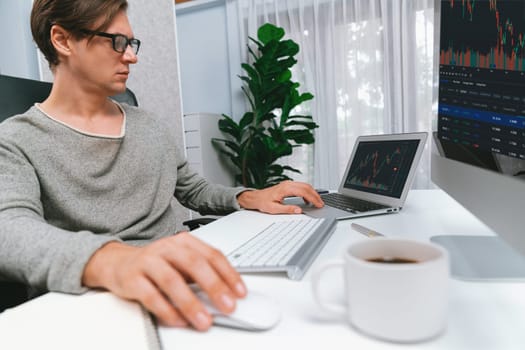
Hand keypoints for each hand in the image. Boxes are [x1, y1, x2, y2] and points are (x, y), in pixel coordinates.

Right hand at [82, 233, 246, 330]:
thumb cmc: (156, 263)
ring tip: (204, 320)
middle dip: (214, 287)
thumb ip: (202, 274)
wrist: (117, 262)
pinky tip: (178, 320)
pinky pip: (151, 296)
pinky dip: (167, 310)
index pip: (212, 255)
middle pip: (194, 264)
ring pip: (172, 281)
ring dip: (191, 303)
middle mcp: (167, 248)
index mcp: (184, 242)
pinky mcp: (132, 278)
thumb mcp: (181, 262)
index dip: (228, 274)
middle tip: (228, 306)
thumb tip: (226, 294)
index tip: (240, 292)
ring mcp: (148, 261)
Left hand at [237, 180, 323, 213]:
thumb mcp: (274, 209)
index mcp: (286, 189)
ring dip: (312, 193)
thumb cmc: (263, 202)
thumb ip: (288, 209)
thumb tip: (299, 210)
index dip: (313, 198)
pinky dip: (307, 192)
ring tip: (317, 202)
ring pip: (305, 185)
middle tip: (321, 204)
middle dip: (316, 195)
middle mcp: (288, 184)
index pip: (304, 192)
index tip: (318, 204)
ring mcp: (288, 184)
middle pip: (306, 187)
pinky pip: (301, 186)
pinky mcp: (288, 186)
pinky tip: (308, 200)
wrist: (256, 197)